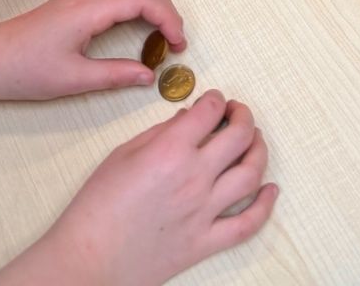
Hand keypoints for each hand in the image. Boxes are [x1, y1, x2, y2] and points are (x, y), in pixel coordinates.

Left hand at [0, 0, 184, 100]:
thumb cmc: (26, 70)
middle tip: (177, 40)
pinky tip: (139, 26)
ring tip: (164, 32)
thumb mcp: (73, 80)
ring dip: (154, 1)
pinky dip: (139, 2)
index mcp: (91, 9)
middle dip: (167, 8)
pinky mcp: (77, 1)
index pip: (144, 0)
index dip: (169, 19)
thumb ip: (115, 75)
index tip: (178, 46)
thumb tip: (150, 76)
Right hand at [2, 92, 276, 285]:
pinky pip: (246, 224)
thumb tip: (187, 120)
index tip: (214, 100)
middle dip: (243, 116)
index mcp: (170, 150)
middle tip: (238, 112)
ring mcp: (203, 212)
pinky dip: (264, 206)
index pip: (209, 111)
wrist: (88, 260)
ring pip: (250, 174)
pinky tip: (271, 190)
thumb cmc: (96, 207)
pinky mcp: (205, 242)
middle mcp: (194, 178)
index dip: (215, 99)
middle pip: (239, 137)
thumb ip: (159, 133)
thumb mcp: (122, 155)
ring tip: (255, 140)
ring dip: (259, 151)